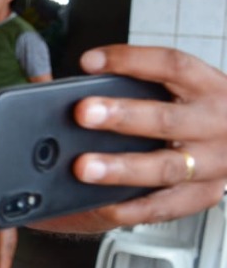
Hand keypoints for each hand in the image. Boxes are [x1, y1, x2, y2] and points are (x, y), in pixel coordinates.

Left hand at [43, 45, 226, 231]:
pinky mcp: (204, 195)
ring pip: (165, 167)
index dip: (130, 60)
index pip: (172, 65)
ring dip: (121, 168)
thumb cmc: (197, 110)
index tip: (88, 62)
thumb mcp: (180, 87)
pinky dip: (131, 207)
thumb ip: (130, 81)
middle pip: (166, 119)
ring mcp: (214, 164)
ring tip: (82, 167)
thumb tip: (57, 85)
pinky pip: (164, 206)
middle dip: (121, 116)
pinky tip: (101, 205)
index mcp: (209, 86)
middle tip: (81, 113)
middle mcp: (216, 123)